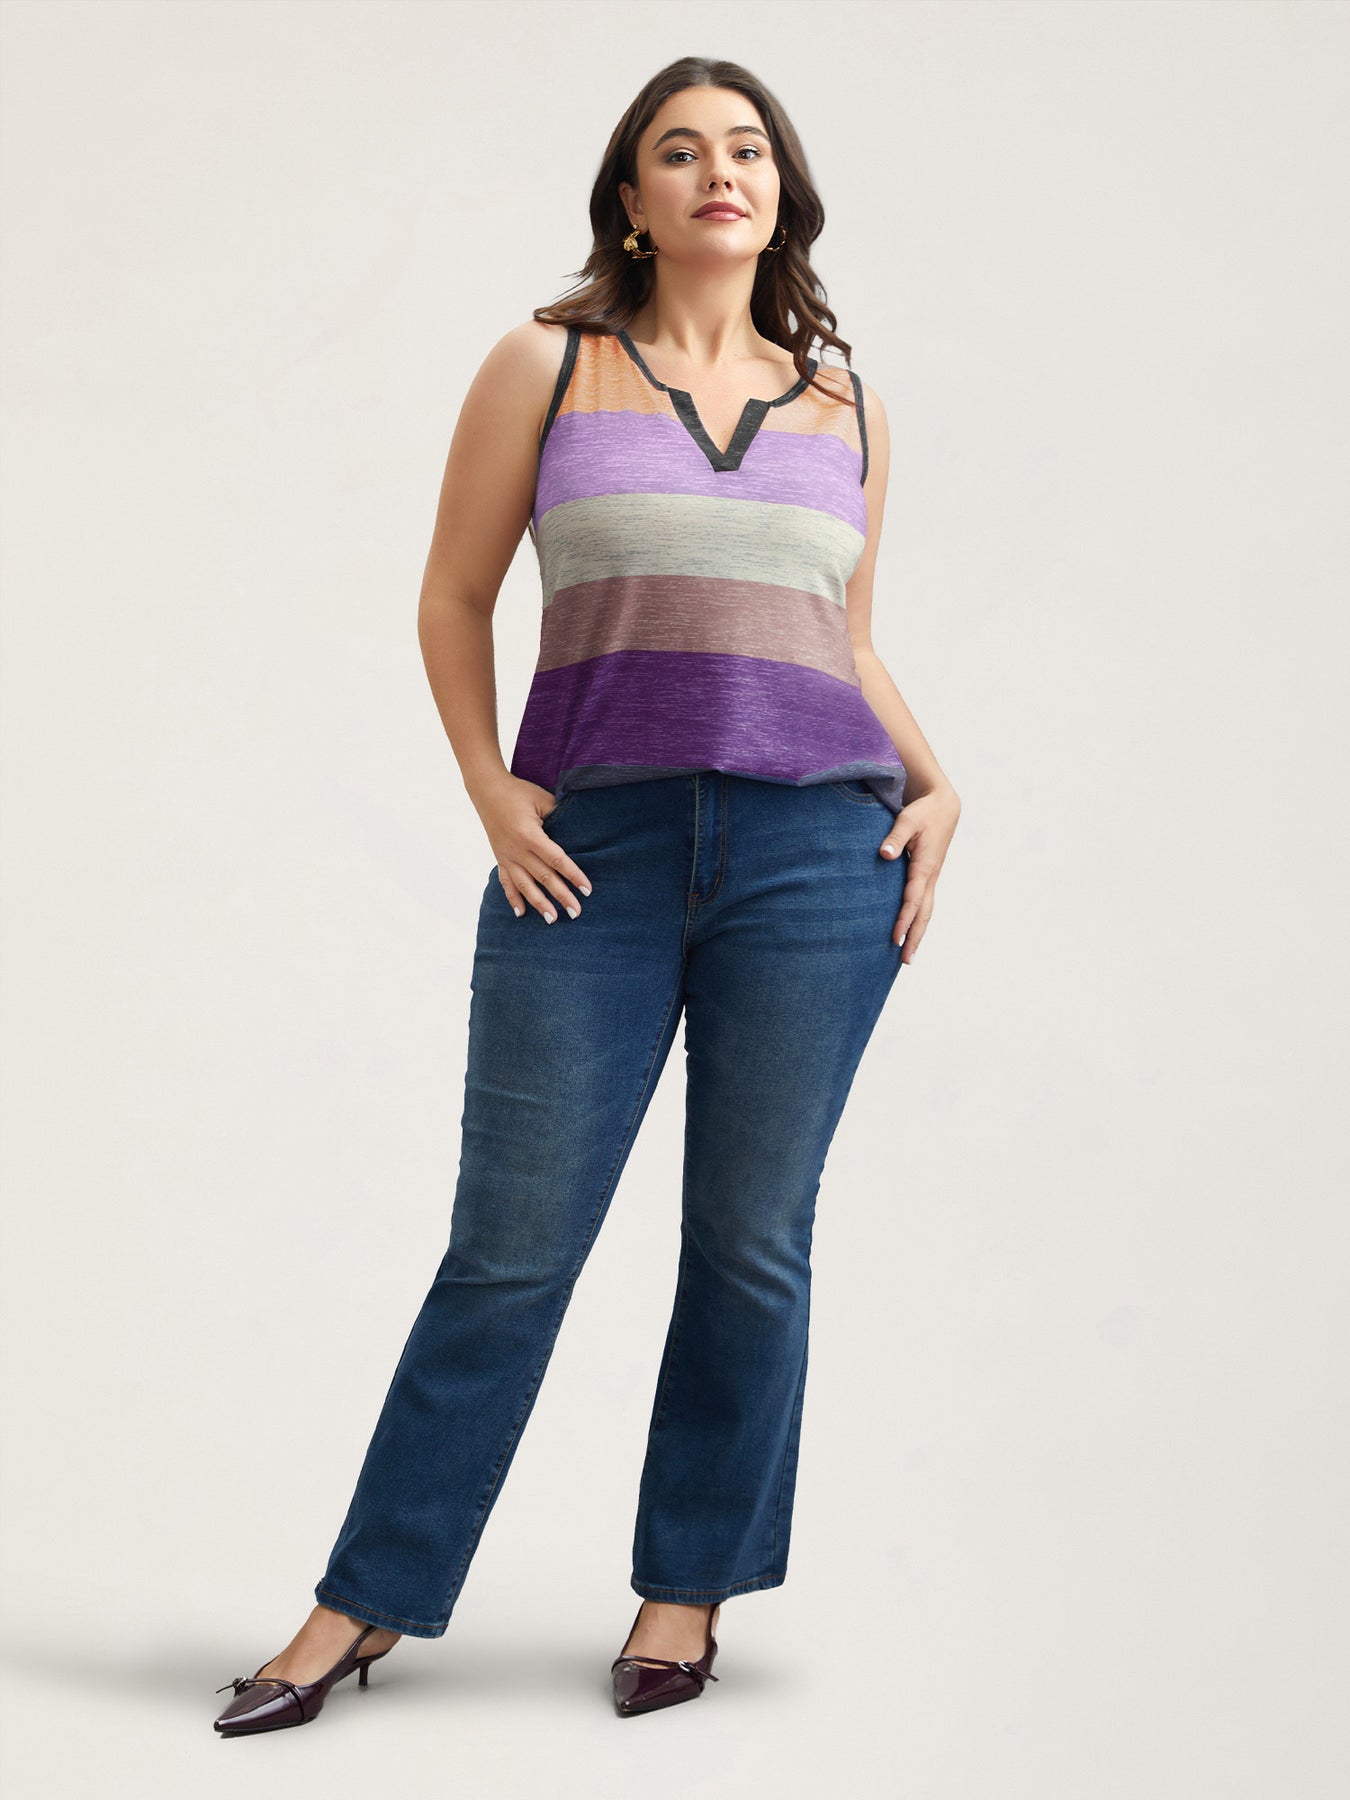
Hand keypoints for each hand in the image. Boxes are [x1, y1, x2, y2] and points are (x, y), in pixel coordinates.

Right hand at [469, 774, 591, 922]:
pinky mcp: (499, 858)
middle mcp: (516, 850)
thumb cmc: (518, 792)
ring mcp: (506, 856)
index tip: (587, 890)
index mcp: (529, 834)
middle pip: (543, 877)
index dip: (573, 875)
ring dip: (539, 904)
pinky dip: (513, 899)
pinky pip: (506, 883)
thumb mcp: (541, 799)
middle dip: (561, 896)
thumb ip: (559, 816)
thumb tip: (579, 832)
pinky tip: (521, 913)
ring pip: (525, 885)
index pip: (556, 860)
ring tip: (552, 920)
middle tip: (576, 912)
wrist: (487, 790)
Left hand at [878, 785, 959, 962]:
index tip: (895, 938)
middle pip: (924, 913)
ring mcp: (931, 877)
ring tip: (908, 956)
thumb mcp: (907, 819)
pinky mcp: (928, 876)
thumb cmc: (923, 812)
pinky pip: (924, 904)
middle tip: (906, 961)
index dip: (904, 919)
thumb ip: (894, 837)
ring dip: (918, 933)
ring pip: (926, 911)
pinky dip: (918, 920)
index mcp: (925, 866)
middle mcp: (931, 876)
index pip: (913, 899)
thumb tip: (884, 855)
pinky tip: (910, 932)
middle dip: (915, 937)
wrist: (944, 807)